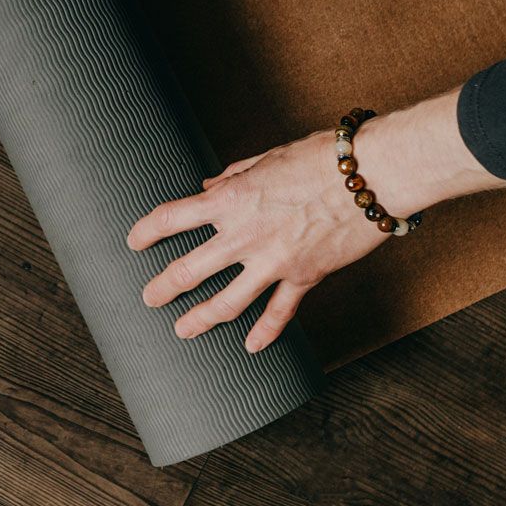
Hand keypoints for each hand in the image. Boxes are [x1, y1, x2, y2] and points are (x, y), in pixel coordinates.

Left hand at [126, 93, 505, 353]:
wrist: (372, 175)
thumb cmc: (322, 157)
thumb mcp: (269, 158)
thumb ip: (235, 176)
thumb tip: (208, 186)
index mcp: (232, 198)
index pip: (173, 217)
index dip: (147, 230)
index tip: (133, 240)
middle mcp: (246, 234)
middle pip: (189, 269)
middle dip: (163, 287)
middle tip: (148, 297)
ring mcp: (274, 261)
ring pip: (227, 302)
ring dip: (200, 319)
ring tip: (183, 329)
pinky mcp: (304, 277)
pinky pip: (279, 312)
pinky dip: (264, 332)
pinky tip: (251, 347)